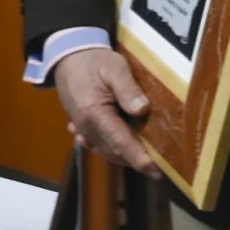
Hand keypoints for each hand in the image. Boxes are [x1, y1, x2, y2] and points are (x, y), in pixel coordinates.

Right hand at [54, 49, 160, 177]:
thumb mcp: (115, 67)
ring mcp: (83, 129)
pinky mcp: (83, 127)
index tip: (157, 171)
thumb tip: (142, 109)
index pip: (120, 142)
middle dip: (137, 161)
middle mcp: (87, 127)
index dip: (140, 158)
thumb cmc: (93, 61)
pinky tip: (125, 149)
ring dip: (126, 156)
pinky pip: (99, 144)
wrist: (68, 57)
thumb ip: (127, 89)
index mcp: (95, 114)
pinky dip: (113, 149)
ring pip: (107, 150)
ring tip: (148, 160)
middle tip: (161, 167)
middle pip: (115, 151)